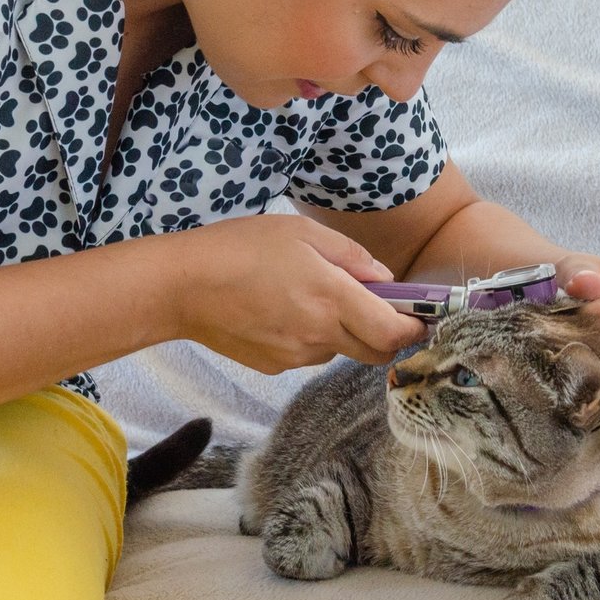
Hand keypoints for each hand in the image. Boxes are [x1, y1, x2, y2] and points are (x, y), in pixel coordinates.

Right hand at [171, 215, 427, 374]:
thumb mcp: (302, 232)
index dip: (413, 327)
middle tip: (374, 305)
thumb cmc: (239, 248)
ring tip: (308, 296)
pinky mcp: (273, 366)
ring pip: (339, 351)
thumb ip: (352, 256)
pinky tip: (281, 310)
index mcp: (331, 299)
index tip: (418, 316)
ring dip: (342, 332)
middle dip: (385, 334)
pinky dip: (309, 337)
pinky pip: (307, 354)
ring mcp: (295, 357)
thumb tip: (384, 279)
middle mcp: (319, 336)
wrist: (181, 287)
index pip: (393, 332)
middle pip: (374, 352)